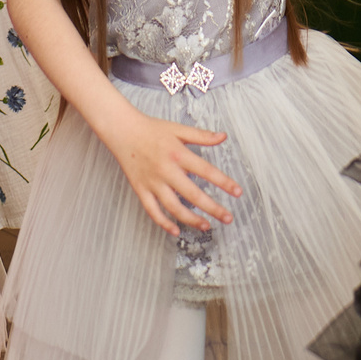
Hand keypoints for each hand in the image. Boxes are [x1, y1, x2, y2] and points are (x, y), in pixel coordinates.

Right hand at [101, 108, 242, 232]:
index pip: (206, 171)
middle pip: (193, 194)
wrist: (122, 130)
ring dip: (191, 219)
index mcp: (178, 153)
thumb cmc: (151, 129)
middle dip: (213, 208)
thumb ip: (201, 136)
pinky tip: (176, 230)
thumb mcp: (178, 129)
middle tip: (228, 218)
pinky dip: (164, 222)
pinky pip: (152, 210)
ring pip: (174, 207)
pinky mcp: (140, 189)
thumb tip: (223, 137)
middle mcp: (166, 170)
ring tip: (206, 225)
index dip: (224, 183)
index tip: (238, 193)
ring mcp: (153, 182)